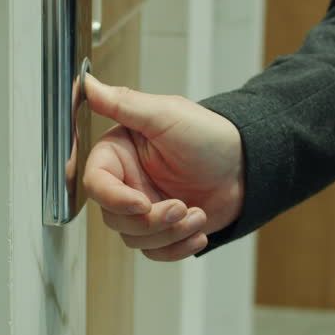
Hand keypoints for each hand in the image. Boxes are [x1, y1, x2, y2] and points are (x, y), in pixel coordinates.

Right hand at [83, 75, 243, 261]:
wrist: (247, 166)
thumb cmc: (209, 135)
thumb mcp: (164, 115)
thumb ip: (122, 103)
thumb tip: (87, 83)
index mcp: (119, 154)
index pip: (96, 184)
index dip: (115, 198)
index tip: (142, 203)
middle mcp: (127, 182)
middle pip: (114, 217)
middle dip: (151, 220)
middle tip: (181, 208)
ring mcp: (145, 207)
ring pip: (134, 238)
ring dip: (169, 234)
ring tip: (198, 216)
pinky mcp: (163, 228)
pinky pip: (154, 251)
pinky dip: (177, 248)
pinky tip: (198, 233)